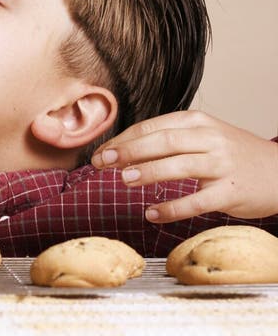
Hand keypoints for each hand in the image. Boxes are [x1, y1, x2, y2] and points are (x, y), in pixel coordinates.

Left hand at [91, 110, 277, 221]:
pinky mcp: (231, 191)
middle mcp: (209, 139)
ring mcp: (221, 164)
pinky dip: (172, 208)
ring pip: (179, 166)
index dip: (124, 139)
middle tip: (102, 161)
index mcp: (198, 122)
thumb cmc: (234, 155)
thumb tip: (126, 149)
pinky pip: (197, 200)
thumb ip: (171, 139)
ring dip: (148, 172)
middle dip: (128, 151)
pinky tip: (152, 213)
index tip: (101, 151)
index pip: (153, 126)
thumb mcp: (205, 136)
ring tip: (123, 180)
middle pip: (162, 141)